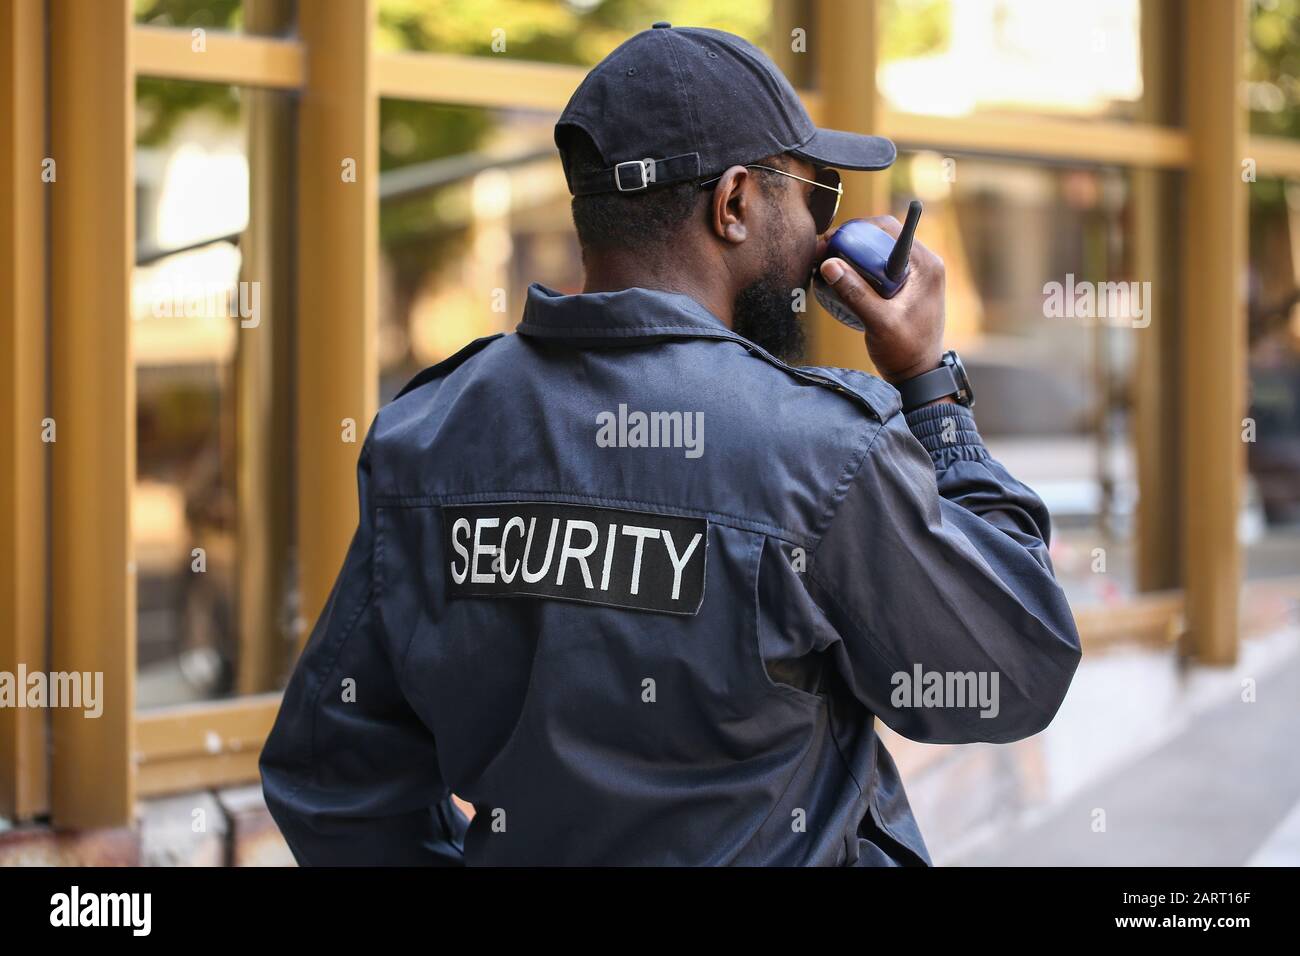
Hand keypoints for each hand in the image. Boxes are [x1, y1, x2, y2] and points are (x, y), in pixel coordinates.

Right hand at [817, 216, 945, 384]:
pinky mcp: (905, 284)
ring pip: (878, 250)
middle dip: (850, 241)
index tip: (831, 241)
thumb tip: (829, 264)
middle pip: (881, 236)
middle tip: (823, 253)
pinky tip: (840, 278)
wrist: (918, 374)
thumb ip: (855, 293)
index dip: (857, 229)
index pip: (889, 228)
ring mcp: (915, 273)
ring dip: (852, 254)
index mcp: (925, 265)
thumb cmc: (905, 351)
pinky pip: (879, 265)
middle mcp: (923, 263)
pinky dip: (859, 267)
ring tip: (826, 265)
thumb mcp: (879, 323)